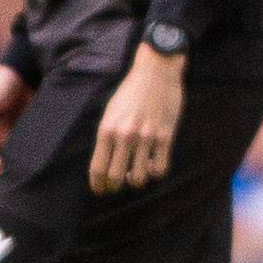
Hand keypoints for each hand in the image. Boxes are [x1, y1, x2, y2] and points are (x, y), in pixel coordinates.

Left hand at [89, 46, 184, 193]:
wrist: (156, 72)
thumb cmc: (132, 91)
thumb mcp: (111, 111)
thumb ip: (108, 134)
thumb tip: (108, 158)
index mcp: (107, 129)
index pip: (98, 167)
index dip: (98, 184)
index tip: (100, 190)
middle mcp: (125, 135)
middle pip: (115, 176)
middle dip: (115, 186)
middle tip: (117, 186)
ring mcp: (146, 137)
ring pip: (138, 177)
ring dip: (136, 181)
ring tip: (136, 176)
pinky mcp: (165, 136)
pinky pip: (160, 168)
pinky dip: (155, 173)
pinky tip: (152, 166)